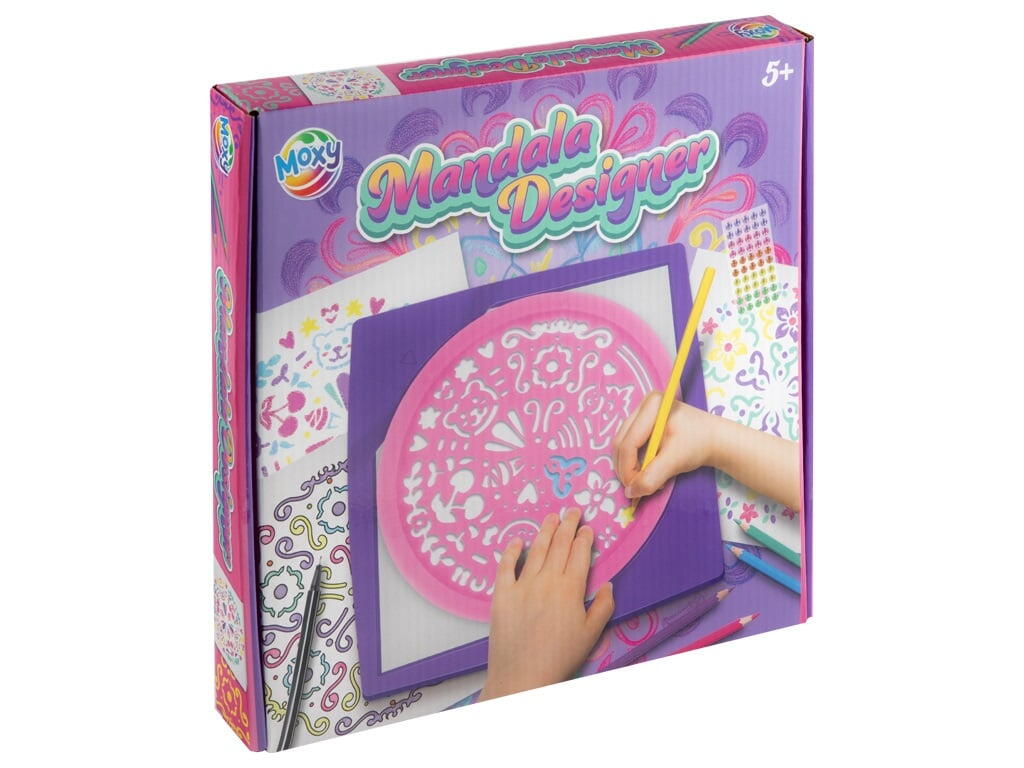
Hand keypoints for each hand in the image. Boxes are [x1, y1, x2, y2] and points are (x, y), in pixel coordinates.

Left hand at [479, 508, 614, 700]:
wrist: (523, 674)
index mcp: (571, 589)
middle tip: (572, 511)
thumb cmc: (561, 656)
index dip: (584, 539)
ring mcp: (522, 585)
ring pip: (537, 550)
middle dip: (567, 526)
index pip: (580, 555)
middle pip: (560, 546)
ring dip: (545, 531)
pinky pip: (506, 566)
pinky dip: (512, 551)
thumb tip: (608, 584)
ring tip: (551, 517)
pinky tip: (518, 540)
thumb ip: (603, 607)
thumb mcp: (591, 634)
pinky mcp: (502, 593)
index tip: (587, 527)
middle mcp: (547, 581)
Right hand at [612, 391, 718, 498]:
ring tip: (647, 477)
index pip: (629, 442)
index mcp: (652, 405)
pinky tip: (648, 468)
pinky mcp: (643, 420)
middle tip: (636, 486)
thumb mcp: (675, 461)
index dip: (627, 468)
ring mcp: (643, 410)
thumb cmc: (698, 445)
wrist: (716, 439)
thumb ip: (652, 477)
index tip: (634, 488)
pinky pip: (629, 443)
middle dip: (626, 467)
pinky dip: (634, 460)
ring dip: (629, 465)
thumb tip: (631, 492)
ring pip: (623, 443)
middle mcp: (644, 403)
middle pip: (622, 441)